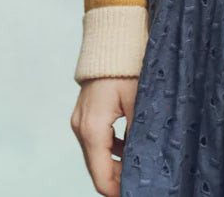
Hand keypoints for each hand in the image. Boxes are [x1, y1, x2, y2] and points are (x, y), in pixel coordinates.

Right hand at [71, 77, 139, 196]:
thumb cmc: (127, 67)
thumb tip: (143, 160)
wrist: (111, 41)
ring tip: (139, 169)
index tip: (137, 192)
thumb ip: (138, 133)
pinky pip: (96, 141)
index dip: (118, 190)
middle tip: (142, 183)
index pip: (101, 175)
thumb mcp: (138, 100)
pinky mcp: (85, 114)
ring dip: (115, 165)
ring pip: (96, 155)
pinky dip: (111, 149)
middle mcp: (82, 128)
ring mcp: (80, 121)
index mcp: (93, 128)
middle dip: (118, 179)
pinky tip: (130, 148)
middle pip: (97, 168)